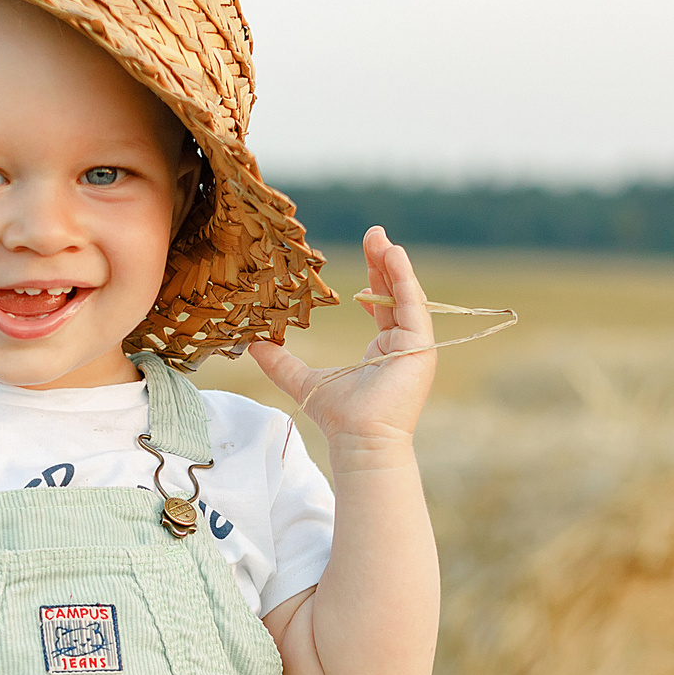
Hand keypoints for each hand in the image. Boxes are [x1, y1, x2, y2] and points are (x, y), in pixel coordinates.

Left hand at [248, 226, 435, 457]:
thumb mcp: (302, 380)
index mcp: (381, 350)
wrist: (359, 441)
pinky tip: (394, 255)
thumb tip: (253, 345)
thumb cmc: (338, 417)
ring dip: (395, 264)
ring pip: (406, 295)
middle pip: (395, 294)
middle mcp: (402, 345)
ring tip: (381, 238)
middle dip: (385, 261)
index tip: (366, 251)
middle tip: (374, 233)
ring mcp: (415, 346)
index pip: (381, 304)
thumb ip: (280, 362)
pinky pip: (413, 305)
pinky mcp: (420, 347)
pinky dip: (404, 279)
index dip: (374, 276)